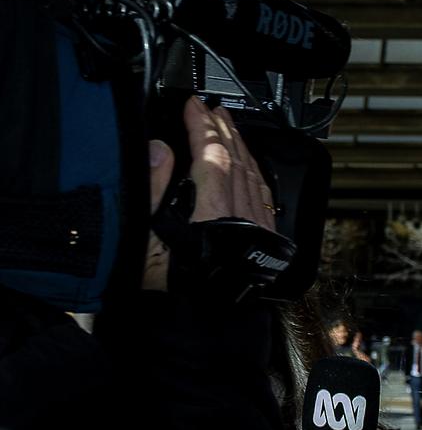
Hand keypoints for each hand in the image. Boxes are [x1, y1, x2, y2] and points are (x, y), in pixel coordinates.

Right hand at [143, 97, 276, 289]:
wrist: (205, 324)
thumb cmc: (173, 287)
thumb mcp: (147, 238)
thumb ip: (155, 190)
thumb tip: (161, 149)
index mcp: (211, 208)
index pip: (210, 152)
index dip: (200, 124)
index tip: (192, 104)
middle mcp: (240, 213)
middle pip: (234, 158)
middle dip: (222, 128)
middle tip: (210, 108)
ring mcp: (257, 225)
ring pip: (252, 174)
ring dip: (240, 146)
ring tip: (228, 126)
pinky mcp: (266, 238)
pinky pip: (263, 194)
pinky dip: (255, 172)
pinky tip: (250, 165)